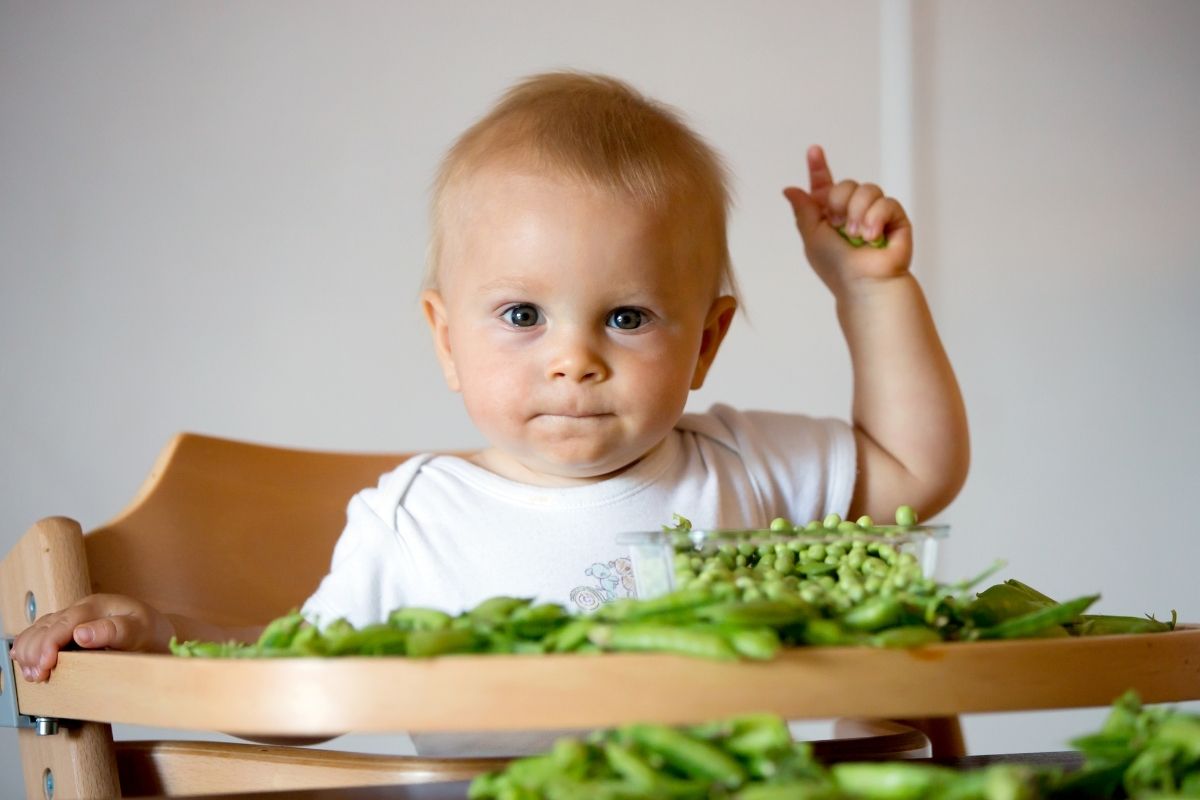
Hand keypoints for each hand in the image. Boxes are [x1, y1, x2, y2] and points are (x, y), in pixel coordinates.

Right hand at [11, 593, 174, 681]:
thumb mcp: (141, 631)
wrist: (158, 635)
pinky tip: (26, 663)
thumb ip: (114, 631)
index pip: (65, 622)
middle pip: (47, 625)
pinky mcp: (69, 628)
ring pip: (40, 629)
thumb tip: (81, 633)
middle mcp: (82, 609)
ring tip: (31, 674)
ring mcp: (74, 617)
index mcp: (99, 606)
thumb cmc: (151, 633)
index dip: (50, 644)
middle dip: (36, 650)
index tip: (45, 665)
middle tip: (37, 676)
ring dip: (29, 650)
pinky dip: (30, 647)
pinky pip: (42, 633)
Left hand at [784, 145, 913, 295]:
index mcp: (830, 215)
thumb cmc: (837, 267)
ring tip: (857, 236)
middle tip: (838, 226)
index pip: (825, 185)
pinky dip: (876, 218)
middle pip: (846, 184)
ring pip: (867, 189)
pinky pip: (886, 201)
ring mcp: (875, 213)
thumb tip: (790, 189)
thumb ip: (803, 209)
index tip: (814, 150)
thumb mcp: (811, 236)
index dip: (819, 168)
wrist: (862, 282)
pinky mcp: (895, 218)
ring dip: (857, 213)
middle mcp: (853, 211)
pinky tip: (872, 237)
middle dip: (839, 203)